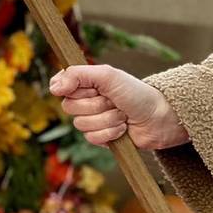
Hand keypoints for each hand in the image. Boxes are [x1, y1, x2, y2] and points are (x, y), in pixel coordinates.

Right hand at [49, 64, 188, 150]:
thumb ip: (77, 75)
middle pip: (69, 107)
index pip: (59, 85)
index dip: (72, 89)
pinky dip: (110, 133)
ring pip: (80, 124)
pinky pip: (91, 138)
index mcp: (84, 83)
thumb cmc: (137, 93)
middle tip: (113, 101)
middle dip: (95, 105)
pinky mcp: (99, 137)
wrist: (160, 117)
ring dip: (106, 119)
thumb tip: (53, 88)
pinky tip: (123, 129)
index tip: (92, 88)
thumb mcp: (108, 76)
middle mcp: (85, 101)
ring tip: (122, 115)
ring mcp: (92, 119)